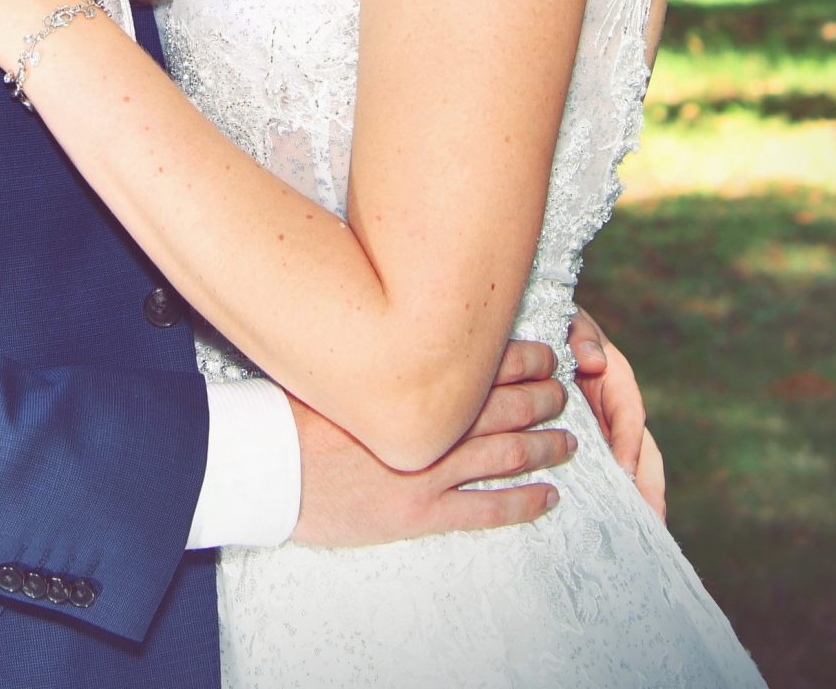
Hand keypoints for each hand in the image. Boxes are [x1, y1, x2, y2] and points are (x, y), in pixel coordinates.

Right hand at [292, 339, 571, 544]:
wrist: (267, 463)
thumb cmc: (292, 408)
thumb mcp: (337, 364)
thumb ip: (378, 351)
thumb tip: (401, 323)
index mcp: (410, 382)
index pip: (483, 363)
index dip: (522, 358)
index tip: (546, 352)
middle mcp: (428, 424)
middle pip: (505, 406)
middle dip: (542, 397)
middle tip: (564, 390)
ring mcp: (427, 471)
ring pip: (506, 454)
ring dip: (544, 446)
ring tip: (568, 442)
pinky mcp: (418, 512)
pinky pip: (485, 509)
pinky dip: (523, 503)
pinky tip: (549, 498)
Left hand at [568, 304, 664, 520]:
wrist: (537, 325)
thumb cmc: (554, 322)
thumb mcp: (568, 320)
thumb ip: (581, 334)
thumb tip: (595, 360)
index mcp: (617, 380)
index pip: (630, 414)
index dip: (629, 443)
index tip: (625, 472)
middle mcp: (617, 409)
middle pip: (643, 452)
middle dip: (651, 488)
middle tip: (654, 525)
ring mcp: (606, 428)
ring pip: (629, 467)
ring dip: (637, 500)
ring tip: (642, 536)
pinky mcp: (589, 441)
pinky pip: (602, 470)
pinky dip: (608, 496)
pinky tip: (601, 526)